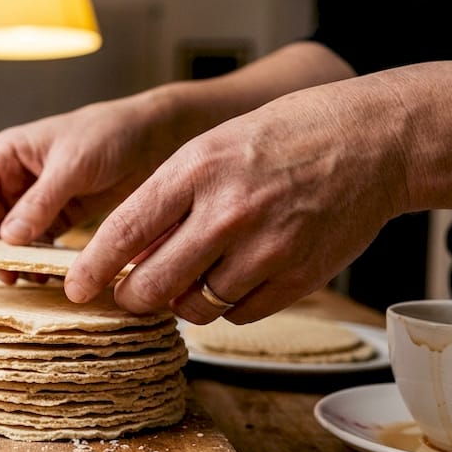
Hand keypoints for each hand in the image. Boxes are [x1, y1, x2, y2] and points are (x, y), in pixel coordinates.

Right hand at [0, 92, 182, 280]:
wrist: (154, 137)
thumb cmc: (108, 134)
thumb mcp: (71, 166)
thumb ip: (39, 202)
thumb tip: (8, 238)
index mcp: (6, 156)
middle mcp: (15, 178)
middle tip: (7, 276)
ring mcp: (37, 199)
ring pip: (10, 237)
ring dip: (15, 259)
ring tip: (31, 277)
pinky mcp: (60, 214)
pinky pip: (39, 241)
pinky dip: (38, 258)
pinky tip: (47, 272)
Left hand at [65, 76, 409, 323]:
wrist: (374, 141)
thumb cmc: (286, 137)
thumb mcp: (215, 147)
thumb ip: (170, 197)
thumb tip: (129, 254)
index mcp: (197, 170)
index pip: (124, 232)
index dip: (92, 269)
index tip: (77, 287)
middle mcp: (227, 212)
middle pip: (152, 284)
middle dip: (131, 297)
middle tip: (130, 294)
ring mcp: (265, 249)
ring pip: (194, 308)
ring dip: (183, 302)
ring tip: (192, 277)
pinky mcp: (298, 277)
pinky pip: (239, 315)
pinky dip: (227, 306)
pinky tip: (235, 277)